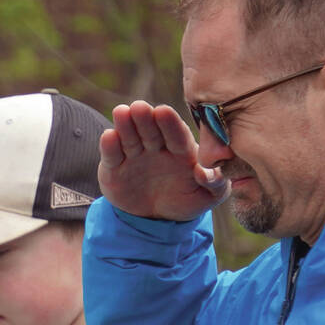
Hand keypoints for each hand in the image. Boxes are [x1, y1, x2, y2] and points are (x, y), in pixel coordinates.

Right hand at [97, 102, 228, 223]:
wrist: (158, 217)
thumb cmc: (188, 199)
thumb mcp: (209, 196)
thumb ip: (215, 184)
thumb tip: (206, 173)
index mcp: (181, 150)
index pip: (176, 135)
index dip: (170, 124)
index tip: (163, 112)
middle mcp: (156, 147)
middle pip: (150, 130)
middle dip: (145, 118)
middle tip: (139, 107)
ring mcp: (134, 155)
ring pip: (130, 137)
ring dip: (125, 125)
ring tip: (121, 112)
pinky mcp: (114, 168)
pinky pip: (112, 156)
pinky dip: (109, 146)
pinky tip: (109, 136)